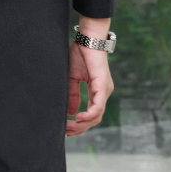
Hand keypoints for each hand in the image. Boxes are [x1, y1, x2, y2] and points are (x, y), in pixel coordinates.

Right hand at [66, 19, 113, 136]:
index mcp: (98, 91)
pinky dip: (88, 115)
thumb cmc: (80, 54)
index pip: (92, 114)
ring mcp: (105, 90)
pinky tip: (78, 118)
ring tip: (69, 126)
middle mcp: (104, 93)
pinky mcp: (102, 86)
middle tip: (66, 132)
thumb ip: (73, 95)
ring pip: (97, 116)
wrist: (87, 39)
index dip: (80, 124)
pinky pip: (98, 107)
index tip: (67, 129)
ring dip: (82, 124)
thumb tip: (71, 112)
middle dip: (80, 128)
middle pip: (95, 119)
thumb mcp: (72, 78)